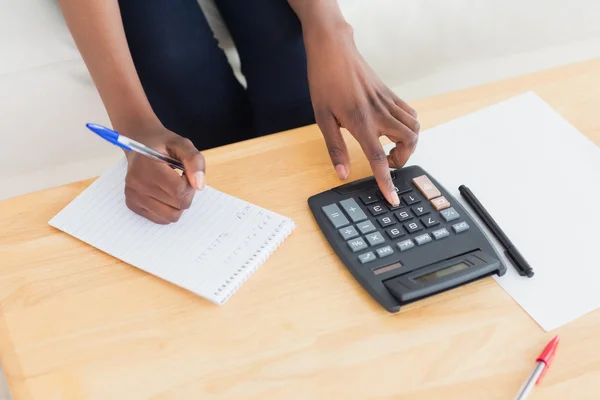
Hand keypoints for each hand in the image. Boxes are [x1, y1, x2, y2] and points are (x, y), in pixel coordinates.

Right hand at [120, 123, 205, 223]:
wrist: (139, 144)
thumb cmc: (163, 145)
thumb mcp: (183, 145)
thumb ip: (195, 161)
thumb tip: (199, 185)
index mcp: (147, 166)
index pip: (179, 191)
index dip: (189, 184)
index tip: (185, 173)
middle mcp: (136, 183)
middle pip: (177, 206)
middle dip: (186, 194)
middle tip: (180, 180)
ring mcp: (133, 195)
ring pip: (170, 216)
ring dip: (178, 204)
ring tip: (173, 187)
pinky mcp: (132, 204)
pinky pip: (159, 219)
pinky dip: (167, 209)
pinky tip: (164, 194)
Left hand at [304, 23, 419, 205]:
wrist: (333, 50)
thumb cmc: (324, 82)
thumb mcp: (322, 118)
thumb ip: (335, 148)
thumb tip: (343, 174)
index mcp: (360, 122)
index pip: (378, 158)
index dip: (386, 181)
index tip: (393, 198)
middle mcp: (379, 113)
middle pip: (408, 141)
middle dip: (403, 159)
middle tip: (387, 161)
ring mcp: (388, 102)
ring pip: (415, 127)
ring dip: (409, 143)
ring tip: (391, 147)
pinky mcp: (390, 94)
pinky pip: (411, 113)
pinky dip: (410, 126)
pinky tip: (394, 129)